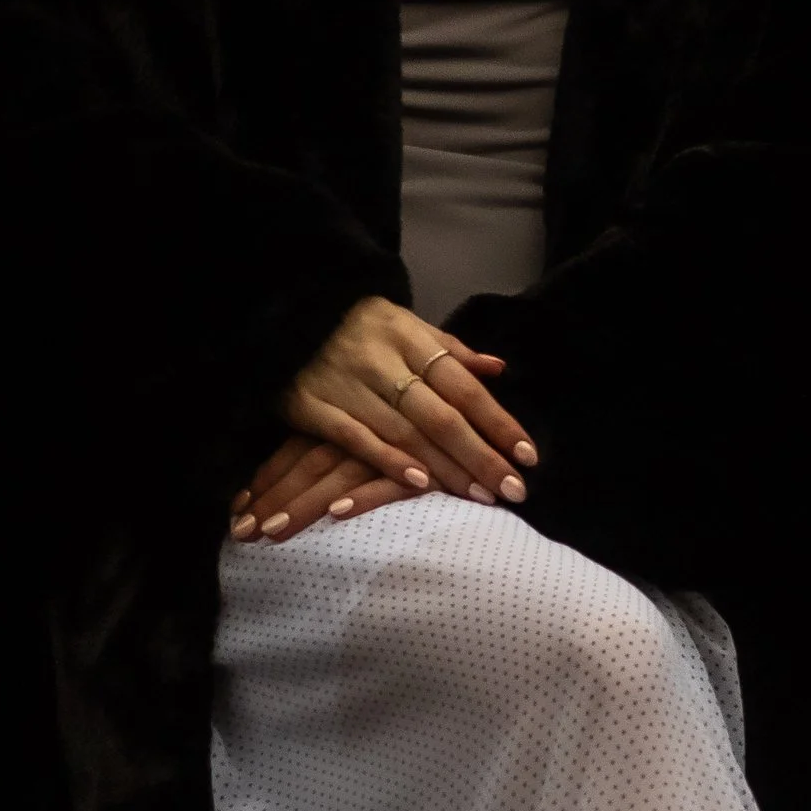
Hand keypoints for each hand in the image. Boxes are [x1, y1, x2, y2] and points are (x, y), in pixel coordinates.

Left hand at [230, 434, 417, 543]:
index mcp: (346, 421)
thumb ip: (345, 450)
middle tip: (240, 534)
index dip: (266, 480)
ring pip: (336, 477)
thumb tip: (316, 495)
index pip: (295, 451)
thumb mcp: (383, 433)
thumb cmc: (431, 429)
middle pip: (306, 466)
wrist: (485, 430)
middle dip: (271, 500)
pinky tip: (336, 515)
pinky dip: (362, 497)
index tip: (237, 510)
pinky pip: (386, 483)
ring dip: (302, 505)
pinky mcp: (422, 470)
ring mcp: (388, 450)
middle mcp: (360, 432)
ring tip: (271, 533)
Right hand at [283, 297, 538, 506]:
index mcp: (408, 337)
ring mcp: (347, 386)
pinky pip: (357, 440)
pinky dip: (390, 461)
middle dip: (481, 455)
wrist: (282, 314)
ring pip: (406, 433)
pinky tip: (421, 484)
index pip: (463, 386)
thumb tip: (497, 369)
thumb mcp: (404, 323)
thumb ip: (449, 350)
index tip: (528, 455)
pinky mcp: (313, 407)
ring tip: (480, 496)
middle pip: (441, 416)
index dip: (498, 422)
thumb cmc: (356, 325)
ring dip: (446, 468)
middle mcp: (383, 362)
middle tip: (514, 490)